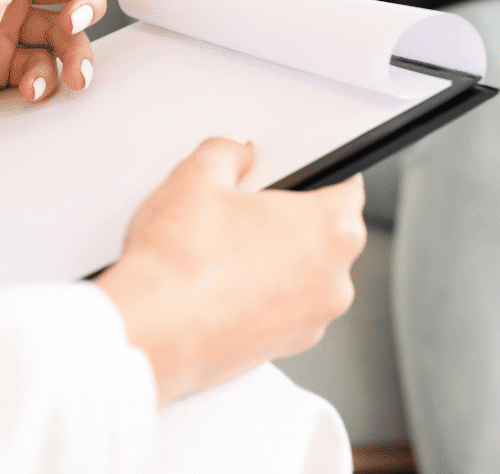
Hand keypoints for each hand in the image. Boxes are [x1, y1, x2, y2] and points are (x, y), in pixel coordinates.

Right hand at [95, 137, 366, 403]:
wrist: (149, 335)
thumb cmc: (179, 264)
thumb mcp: (197, 177)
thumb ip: (227, 151)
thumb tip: (236, 151)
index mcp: (331, 228)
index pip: (349, 185)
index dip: (323, 172)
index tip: (300, 170)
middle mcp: (335, 279)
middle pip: (329, 230)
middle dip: (294, 215)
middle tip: (249, 205)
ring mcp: (312, 320)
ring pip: (307, 272)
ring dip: (279, 258)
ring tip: (226, 245)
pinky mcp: (285, 348)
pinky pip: (285, 307)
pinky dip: (264, 294)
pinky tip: (221, 282)